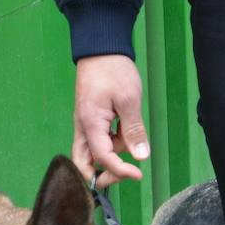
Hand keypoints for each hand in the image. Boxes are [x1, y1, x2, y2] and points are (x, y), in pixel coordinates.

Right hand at [73, 55, 148, 188]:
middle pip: (85, 165)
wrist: (101, 49)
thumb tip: (140, 157)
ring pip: (94, 155)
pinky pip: (99, 142)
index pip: (103, 159)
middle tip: (126, 173)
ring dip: (113, 154)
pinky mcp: (91, 122)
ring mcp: (85, 126)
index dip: (120, 171)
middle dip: (103, 176)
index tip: (138, 174)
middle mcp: (83, 129)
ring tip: (129, 134)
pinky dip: (113, 143)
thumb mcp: (128, 100)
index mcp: (90, 124)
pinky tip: (124, 129)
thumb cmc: (113, 70)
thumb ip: (133, 130)